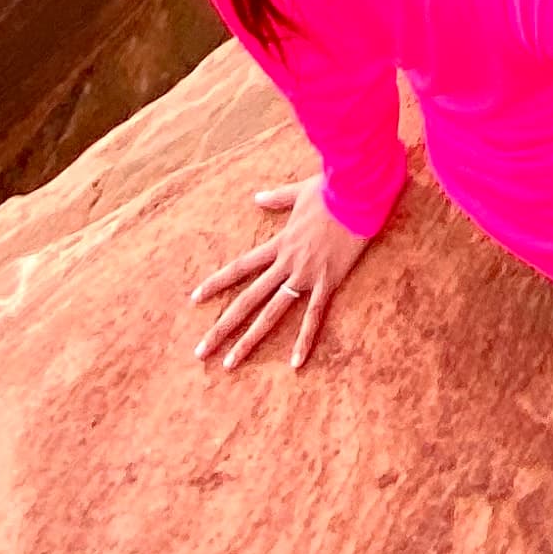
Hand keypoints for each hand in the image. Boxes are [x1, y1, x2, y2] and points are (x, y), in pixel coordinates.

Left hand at [190, 176, 374, 371]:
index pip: (240, 267)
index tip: (194, 299)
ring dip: (248, 340)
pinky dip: (304, 340)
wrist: (358, 194)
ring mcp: (305, 275)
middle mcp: (286, 264)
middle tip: (201, 351)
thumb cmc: (333, 190)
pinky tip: (295, 363)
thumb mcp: (300, 192)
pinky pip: (313, 316)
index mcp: (279, 244)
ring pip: (271, 314)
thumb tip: (257, 197)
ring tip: (229, 364)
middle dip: (222, 327)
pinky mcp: (327, 281)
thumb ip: (277, 198)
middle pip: (247, 300)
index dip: (216, 283)